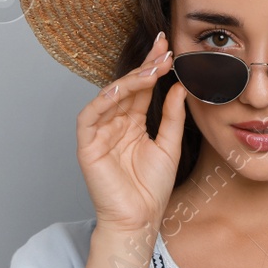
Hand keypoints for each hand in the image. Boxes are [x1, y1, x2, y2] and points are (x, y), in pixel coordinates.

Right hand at [76, 32, 187, 239]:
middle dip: (144, 66)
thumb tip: (180, 86)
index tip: (169, 49)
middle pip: (127, 88)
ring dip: (130, 81)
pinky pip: (89, 117)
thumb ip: (172, 116)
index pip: (142, 89)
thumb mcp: (169, 146)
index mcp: (133, 124)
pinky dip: (102, 101)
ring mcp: (100, 133)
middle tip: (163, 48)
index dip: (154, 69)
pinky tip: (120, 90)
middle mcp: (115, 124)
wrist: (139, 219)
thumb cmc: (152, 189)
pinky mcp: (87, 145)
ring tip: (152, 69)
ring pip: (109, 97)